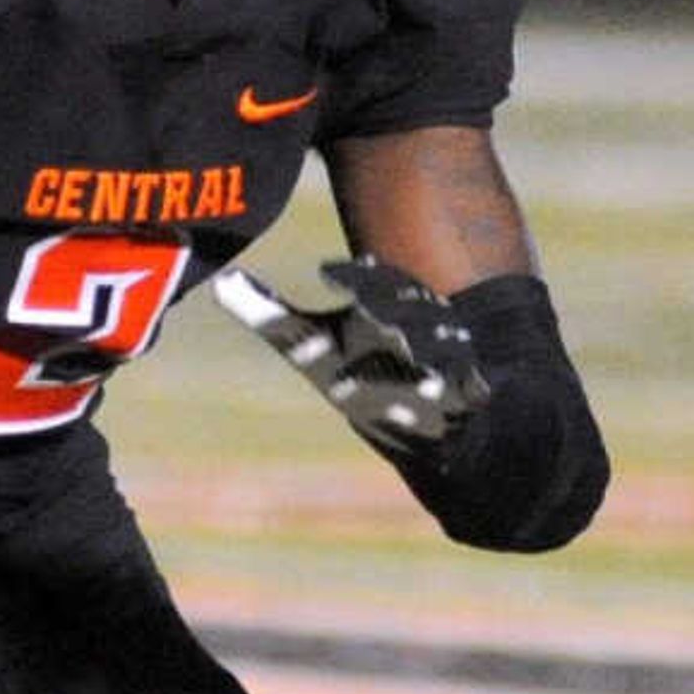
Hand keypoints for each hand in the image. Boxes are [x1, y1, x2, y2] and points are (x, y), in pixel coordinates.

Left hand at [212, 254, 488, 454]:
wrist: (416, 421)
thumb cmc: (354, 372)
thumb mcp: (307, 346)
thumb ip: (267, 313)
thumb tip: (220, 282)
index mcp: (377, 307)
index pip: (369, 281)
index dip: (352, 276)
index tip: (325, 272)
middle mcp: (413, 327)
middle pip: (407, 307)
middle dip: (391, 305)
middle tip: (370, 311)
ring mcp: (443, 361)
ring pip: (443, 344)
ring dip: (429, 346)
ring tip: (413, 350)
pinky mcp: (465, 397)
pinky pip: (472, 387)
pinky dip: (466, 387)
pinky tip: (461, 388)